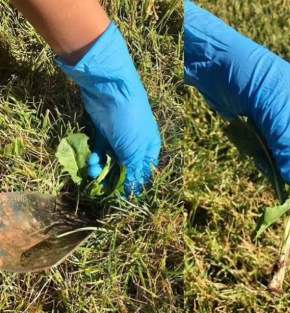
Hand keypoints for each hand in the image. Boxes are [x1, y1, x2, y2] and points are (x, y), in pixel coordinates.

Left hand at [57, 22, 160, 195]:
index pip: (143, 172)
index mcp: (148, 149)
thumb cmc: (128, 122)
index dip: (133, 184)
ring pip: (110, 160)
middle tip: (100, 187)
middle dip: (112, 177)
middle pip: (125, 167)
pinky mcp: (104, 131)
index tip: (120, 195)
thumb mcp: (133, 150)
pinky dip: (95, 156)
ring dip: (100, 168)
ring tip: (91, 170)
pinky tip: (90, 158)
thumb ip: (133, 172)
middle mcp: (135, 144)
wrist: (111, 89)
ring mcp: (119, 137)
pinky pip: (100, 149)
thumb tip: (133, 192)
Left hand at [184, 1, 289, 202]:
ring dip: (284, 175)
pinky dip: (267, 167)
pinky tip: (257, 160)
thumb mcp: (275, 107)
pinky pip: (272, 162)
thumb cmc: (253, 76)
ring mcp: (285, 133)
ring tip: (272, 176)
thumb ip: (289, 142)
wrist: (217, 67)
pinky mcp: (265, 140)